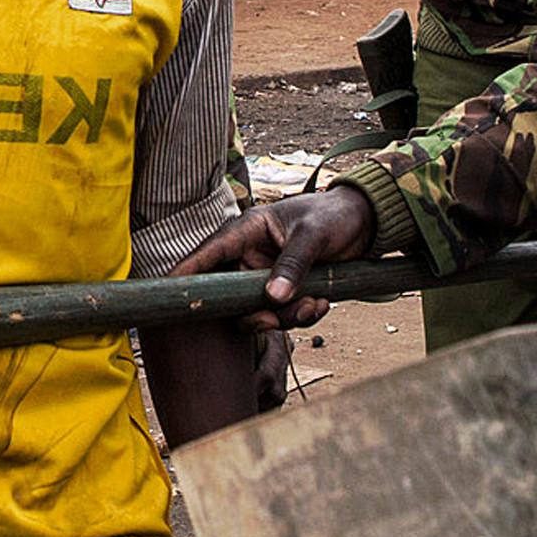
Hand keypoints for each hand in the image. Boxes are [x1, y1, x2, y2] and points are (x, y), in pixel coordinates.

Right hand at [171, 188, 376, 331]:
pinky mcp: (284, 290)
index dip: (186, 273)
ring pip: (257, 311)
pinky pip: (281, 314)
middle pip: (230, 294)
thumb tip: (272, 298)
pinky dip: (300, 315)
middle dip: (254, 312)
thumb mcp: (313, 236)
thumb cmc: (333, 216)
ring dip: (284, 316)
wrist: (366, 225)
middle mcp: (250, 255)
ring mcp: (265, 275)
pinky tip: (321, 303)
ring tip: (314, 304)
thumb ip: (293, 264)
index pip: (208, 253)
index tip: (170, 293)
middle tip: (274, 320)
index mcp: (247, 230)